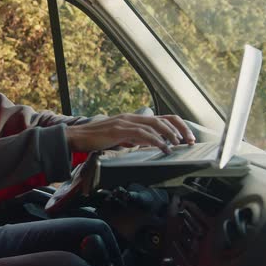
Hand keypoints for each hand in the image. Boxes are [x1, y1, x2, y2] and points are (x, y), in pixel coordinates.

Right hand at [65, 114, 195, 153]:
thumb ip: (133, 139)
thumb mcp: (119, 138)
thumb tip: (147, 144)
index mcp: (132, 119)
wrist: (76, 137)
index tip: (187, 137)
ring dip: (170, 135)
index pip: (161, 118)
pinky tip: (163, 147)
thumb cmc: (95, 139)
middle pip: (163, 119)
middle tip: (189, 141)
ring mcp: (125, 122)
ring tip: (178, 145)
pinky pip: (143, 134)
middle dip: (180, 130)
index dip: (176, 126)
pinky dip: (156, 141)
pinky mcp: (120, 130)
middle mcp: (131, 117)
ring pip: (155, 125)